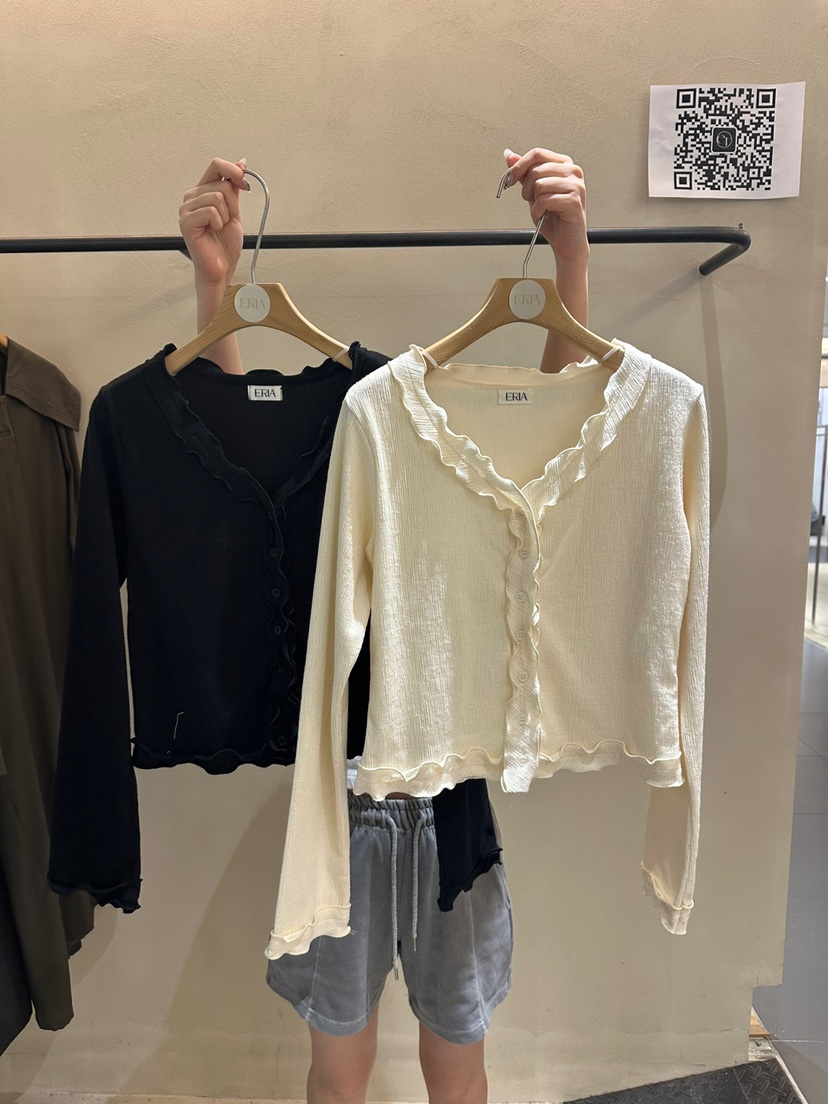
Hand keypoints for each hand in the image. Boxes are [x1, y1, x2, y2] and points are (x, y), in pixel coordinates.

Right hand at [178, 157, 249, 286]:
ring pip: (217, 197)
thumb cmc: (224, 244)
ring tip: (219, 227)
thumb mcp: (234, 210)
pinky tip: (213, 231)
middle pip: (221, 184)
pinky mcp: (186, 222)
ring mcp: (186, 209)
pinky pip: (210, 211)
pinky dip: (218, 222)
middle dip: (233, 204)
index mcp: (202, 191)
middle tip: (227, 220)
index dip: (234, 171)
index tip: (244, 183)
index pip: (216, 165)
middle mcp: (192, 197)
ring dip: (226, 215)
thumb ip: (235, 187)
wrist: (221, 267)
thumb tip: (240, 163)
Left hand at [503, 148, 587, 265]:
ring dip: (533, 202)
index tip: (509, 179)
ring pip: (539, 184)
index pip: (537, 154)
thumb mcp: (534, 192)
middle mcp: (573, 171)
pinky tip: (544, 215)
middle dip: (526, 188)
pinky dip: (538, 211)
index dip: (519, 166)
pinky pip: (544, 200)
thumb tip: (510, 156)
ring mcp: (575, 185)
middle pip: (536, 169)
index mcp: (565, 165)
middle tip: (532, 201)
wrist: (567, 242)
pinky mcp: (574, 200)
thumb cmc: (554, 218)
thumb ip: (524, 173)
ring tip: (542, 210)